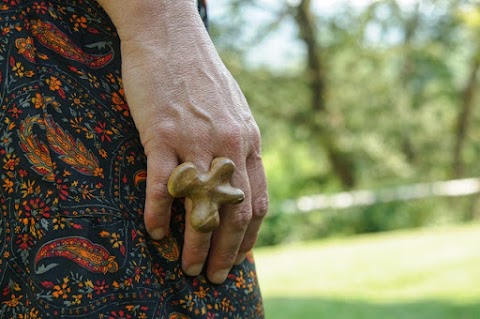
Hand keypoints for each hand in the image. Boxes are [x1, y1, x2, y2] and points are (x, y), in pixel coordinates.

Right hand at [102, 1, 268, 283]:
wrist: (169, 34)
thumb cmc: (200, 74)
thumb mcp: (233, 110)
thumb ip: (239, 144)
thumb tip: (236, 180)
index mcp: (248, 141)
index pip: (256, 202)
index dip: (248, 238)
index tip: (238, 259)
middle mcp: (228, 144)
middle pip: (233, 212)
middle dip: (225, 252)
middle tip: (212, 277)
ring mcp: (195, 139)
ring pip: (200, 205)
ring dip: (194, 243)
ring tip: (186, 267)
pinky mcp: (161, 133)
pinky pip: (162, 185)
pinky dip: (157, 215)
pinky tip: (154, 233)